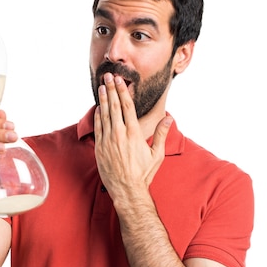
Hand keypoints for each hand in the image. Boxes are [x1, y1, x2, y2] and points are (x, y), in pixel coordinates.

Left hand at [94, 73, 172, 203]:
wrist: (127, 190)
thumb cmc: (143, 174)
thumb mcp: (157, 154)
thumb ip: (161, 134)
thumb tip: (169, 118)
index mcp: (134, 134)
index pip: (127, 107)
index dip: (123, 91)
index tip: (120, 80)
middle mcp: (120, 135)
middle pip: (114, 106)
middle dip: (112, 89)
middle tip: (108, 76)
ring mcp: (108, 141)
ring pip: (104, 115)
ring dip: (103, 99)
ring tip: (102, 87)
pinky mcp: (100, 149)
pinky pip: (98, 128)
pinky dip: (97, 116)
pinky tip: (98, 108)